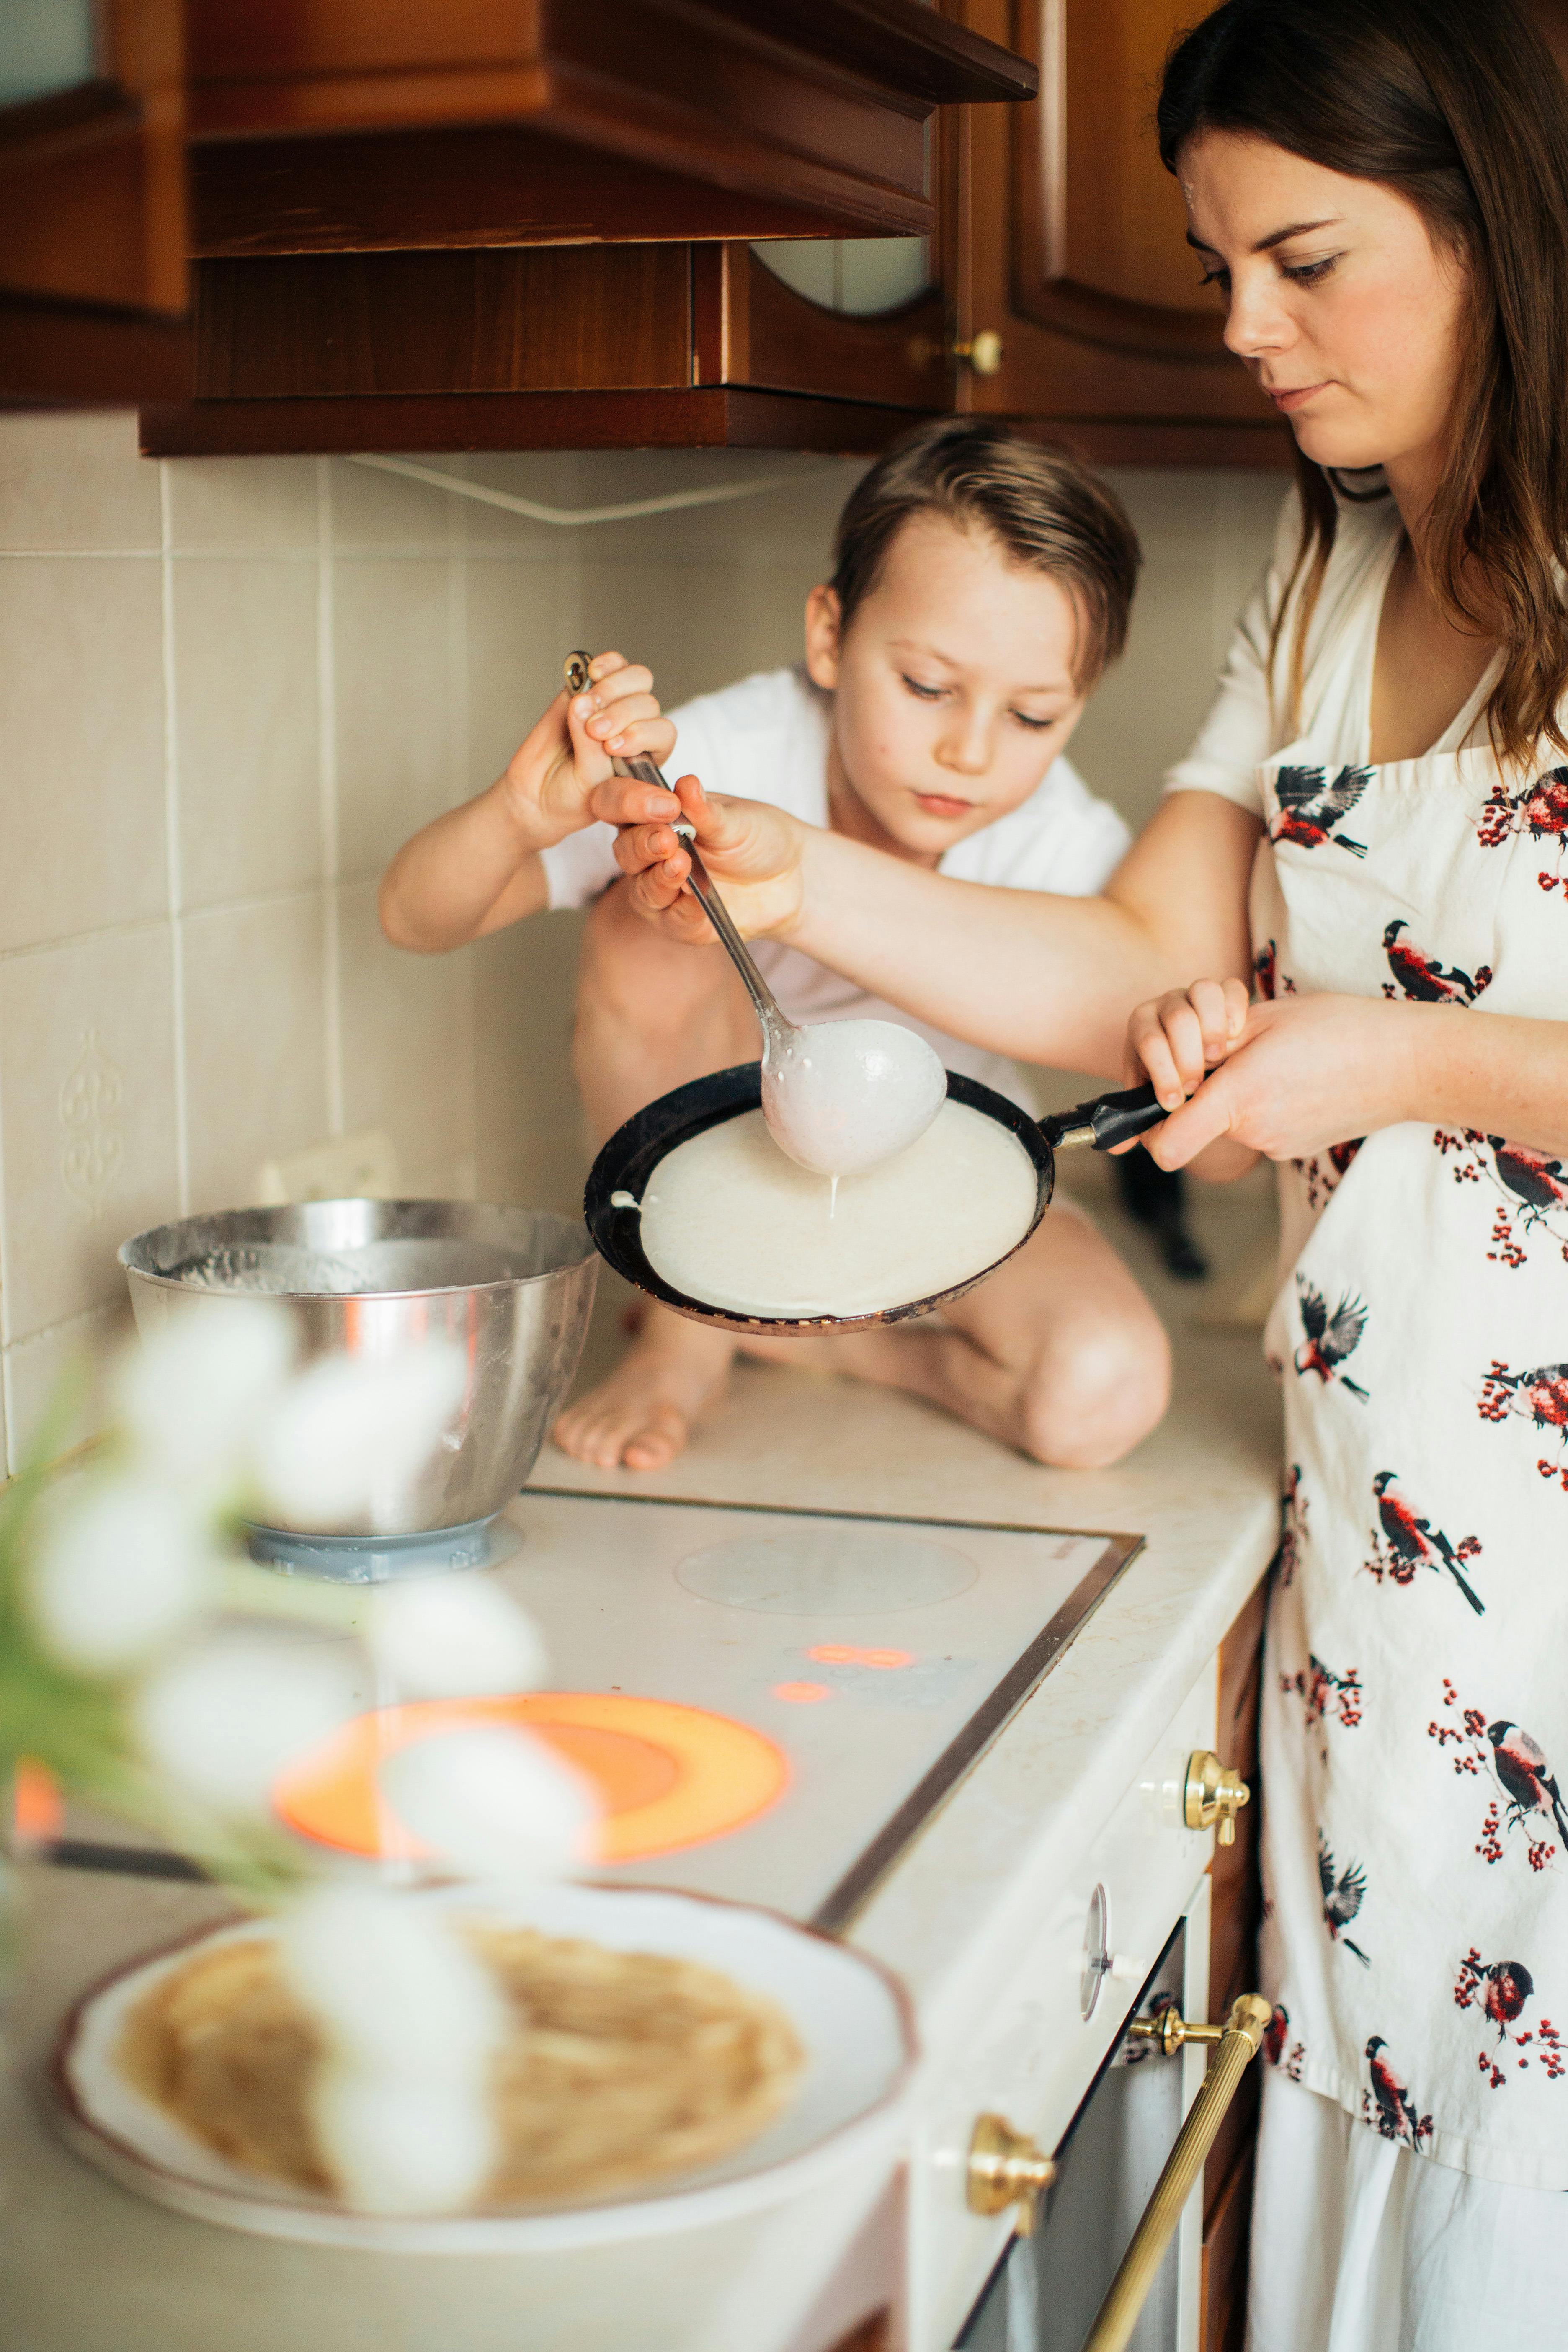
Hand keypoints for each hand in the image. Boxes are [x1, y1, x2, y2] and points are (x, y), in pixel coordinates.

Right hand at [499, 651, 678, 850]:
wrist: (537, 795)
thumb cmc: (572, 797)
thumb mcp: (590, 785)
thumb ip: (592, 747)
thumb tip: (583, 702)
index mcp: (647, 756)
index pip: (662, 733)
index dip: (640, 734)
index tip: (611, 747)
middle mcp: (636, 728)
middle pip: (647, 704)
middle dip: (621, 714)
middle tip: (593, 730)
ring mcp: (614, 706)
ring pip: (635, 679)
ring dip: (612, 688)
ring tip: (584, 704)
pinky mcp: (589, 689)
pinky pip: (610, 666)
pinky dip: (604, 664)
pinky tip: (591, 672)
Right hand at [599, 769, 807, 945]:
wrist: (791, 876)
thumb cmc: (757, 837)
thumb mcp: (736, 820)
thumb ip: (706, 810)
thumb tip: (686, 785)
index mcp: (655, 818)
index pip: (623, 808)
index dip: (631, 803)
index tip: (664, 805)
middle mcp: (650, 855)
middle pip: (627, 852)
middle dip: (644, 845)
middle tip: (666, 839)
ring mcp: (662, 891)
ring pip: (643, 890)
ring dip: (660, 878)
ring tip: (680, 865)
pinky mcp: (680, 923)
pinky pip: (673, 920)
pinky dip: (684, 909)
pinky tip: (696, 898)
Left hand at [1126, 985, 1423, 1168]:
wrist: (1409, 1063)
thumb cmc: (1339, 1028)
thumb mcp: (1265, 1020)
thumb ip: (1214, 1045)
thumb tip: (1182, 1065)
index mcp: (1238, 1097)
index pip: (1165, 1146)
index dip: (1147, 1131)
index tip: (1158, 1103)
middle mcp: (1253, 1132)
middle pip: (1197, 1121)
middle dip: (1203, 1090)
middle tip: (1235, 1053)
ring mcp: (1277, 1146)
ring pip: (1230, 1123)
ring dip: (1237, 1095)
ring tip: (1277, 1061)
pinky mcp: (1296, 1149)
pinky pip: (1260, 1128)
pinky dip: (1265, 1106)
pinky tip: (1297, 1079)